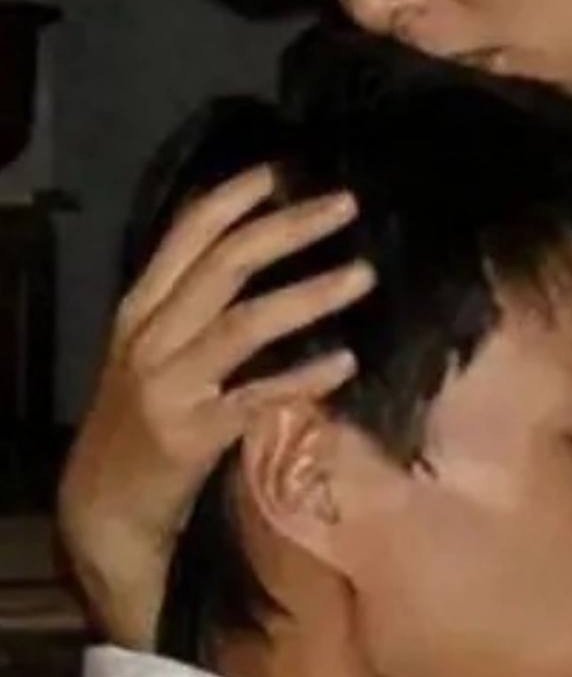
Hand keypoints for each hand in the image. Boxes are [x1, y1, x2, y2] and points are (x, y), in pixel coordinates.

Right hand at [57, 165, 373, 648]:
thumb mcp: (150, 346)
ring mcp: (171, 386)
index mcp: (141, 308)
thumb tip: (251, 237)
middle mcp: (152, 337)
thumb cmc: (141, 414)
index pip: (186, 236)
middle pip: (227, 266)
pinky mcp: (193, 436)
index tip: (281, 171)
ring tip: (363, 276)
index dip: (233, 198)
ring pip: (245, 324)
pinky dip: (303, 378)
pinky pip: (257, 398)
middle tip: (346, 205)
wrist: (103, 505)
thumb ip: (190, 298)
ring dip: (309, 294)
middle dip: (289, 229)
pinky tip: (345, 363)